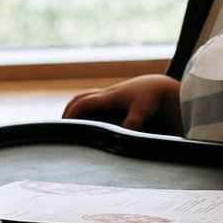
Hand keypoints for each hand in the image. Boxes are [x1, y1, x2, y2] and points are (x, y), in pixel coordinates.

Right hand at [61, 74, 182, 133]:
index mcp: (109, 97)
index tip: (64, 127)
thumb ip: (133, 123)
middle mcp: (107, 94)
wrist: (161, 87)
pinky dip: (86, 109)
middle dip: (68, 112)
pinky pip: (94, 101)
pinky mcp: (115, 98)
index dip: (70, 115)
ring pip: (86, 98)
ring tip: (70, 125)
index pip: (82, 103)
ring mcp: (110, 95)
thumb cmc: (152, 98)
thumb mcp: (143, 111)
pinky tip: (88, 121)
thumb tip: (124, 135)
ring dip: (75, 109)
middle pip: (79, 99)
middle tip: (61, 128)